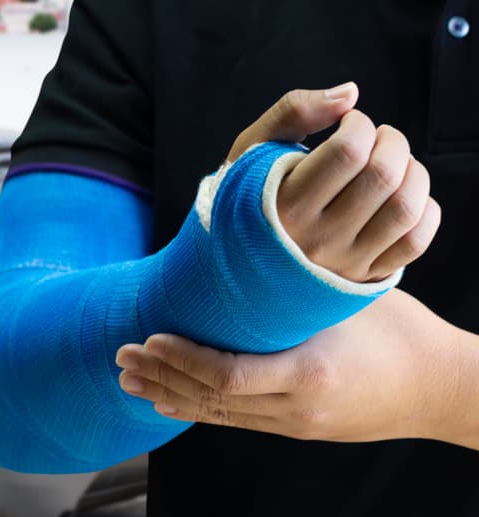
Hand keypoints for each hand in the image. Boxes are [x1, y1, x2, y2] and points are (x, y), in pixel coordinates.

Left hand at [114, 290, 476, 445]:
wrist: (442, 389)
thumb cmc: (399, 332)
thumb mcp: (344, 304)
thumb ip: (291, 298)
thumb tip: (235, 269)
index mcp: (308, 375)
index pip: (226, 376)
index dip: (182, 359)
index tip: (150, 337)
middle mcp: (294, 410)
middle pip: (210, 400)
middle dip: (161, 377)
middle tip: (120, 356)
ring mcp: (294, 426)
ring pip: (217, 415)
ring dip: (169, 396)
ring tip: (129, 382)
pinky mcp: (295, 430)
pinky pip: (236, 421)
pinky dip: (198, 409)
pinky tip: (169, 403)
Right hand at [227, 83, 440, 281]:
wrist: (239, 267)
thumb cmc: (249, 200)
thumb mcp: (252, 151)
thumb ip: (293, 111)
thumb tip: (351, 93)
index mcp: (284, 205)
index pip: (348, 150)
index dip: (360, 123)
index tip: (349, 124)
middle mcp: (316, 239)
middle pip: (383, 175)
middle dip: (392, 142)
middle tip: (377, 140)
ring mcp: (343, 262)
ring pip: (405, 208)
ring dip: (413, 173)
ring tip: (393, 167)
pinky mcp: (364, 277)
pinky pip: (416, 242)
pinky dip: (424, 210)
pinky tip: (403, 197)